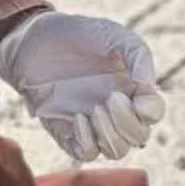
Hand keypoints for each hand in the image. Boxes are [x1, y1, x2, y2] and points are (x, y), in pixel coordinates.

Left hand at [0, 10, 166, 160]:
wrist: (31, 40)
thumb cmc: (75, 34)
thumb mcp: (111, 34)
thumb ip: (137, 55)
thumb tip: (147, 85)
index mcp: (131, 88)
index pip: (153, 113)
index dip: (152, 112)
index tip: (139, 100)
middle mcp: (115, 110)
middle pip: (138, 137)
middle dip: (128, 123)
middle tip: (110, 98)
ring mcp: (92, 122)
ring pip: (116, 150)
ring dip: (110, 135)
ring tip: (95, 108)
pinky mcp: (67, 130)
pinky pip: (86, 152)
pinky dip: (87, 141)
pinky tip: (77, 118)